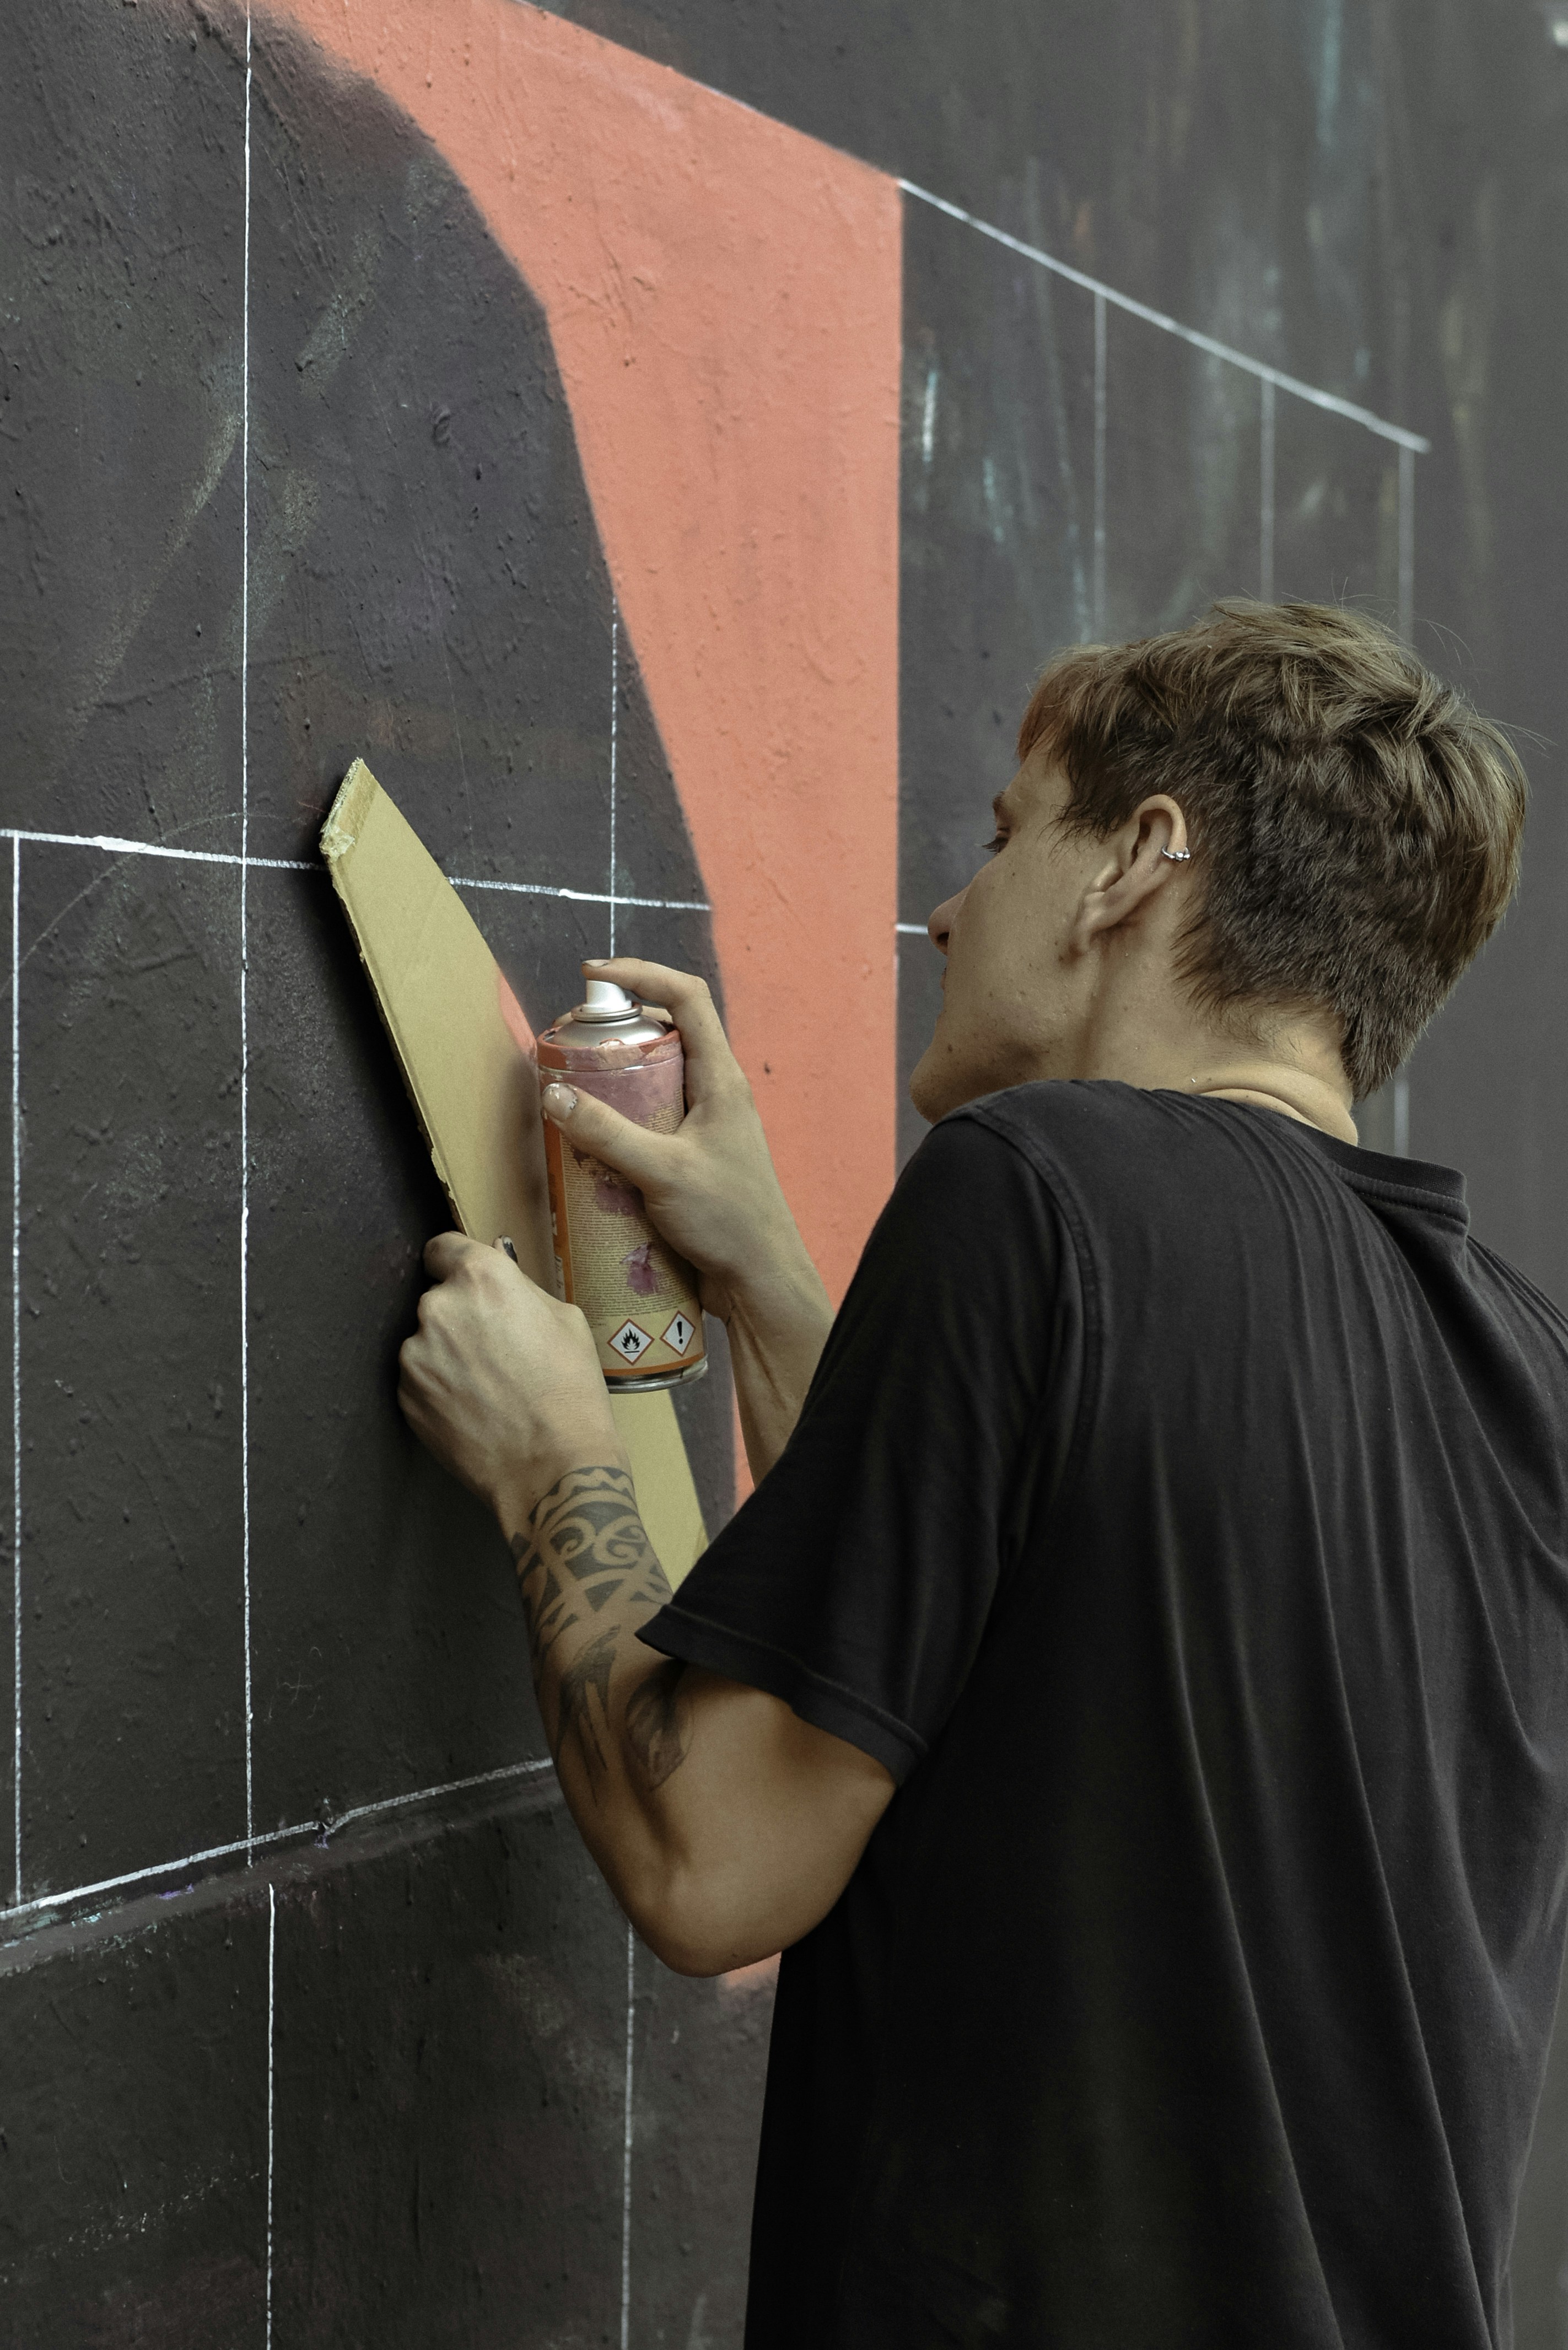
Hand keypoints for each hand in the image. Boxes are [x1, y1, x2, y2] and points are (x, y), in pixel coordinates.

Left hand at [398, 1234, 622, 1525]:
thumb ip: (520, 1290)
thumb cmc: (569, 1393)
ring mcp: (415, 1354)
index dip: (456, 1263)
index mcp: (482, 1278)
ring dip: (447, 1354)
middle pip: (438, 1298)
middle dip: (461, 1317)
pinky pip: (419, 1378)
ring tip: (487, 1386)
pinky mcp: (405, 1395)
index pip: (443, 1247)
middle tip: (496, 1349)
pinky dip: (438, 1387)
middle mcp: (438, 1308)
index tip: (464, 1280)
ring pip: (426, 1341)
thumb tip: (499, 1279)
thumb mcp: (566, 1321)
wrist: (551, 1467)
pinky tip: (473, 1408)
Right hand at [542, 959, 832, 1481]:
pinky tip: (587, 1148)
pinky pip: (649, 1127)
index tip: (595, 976)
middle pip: (665, 1037)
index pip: (688, 998)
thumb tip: (553, 1094)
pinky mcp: (690, 1161)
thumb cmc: (729, 1220)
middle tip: (570, 1044)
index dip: (643, 974)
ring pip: (653, 1085)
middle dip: (615, 1033)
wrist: (759, 1281)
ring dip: (613, 1084)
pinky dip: (617, 1126)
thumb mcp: (662, 1171)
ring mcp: (704, 1128)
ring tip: (570, 1093)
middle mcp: (715, 1095)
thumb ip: (606, 1133)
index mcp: (721, 1079)